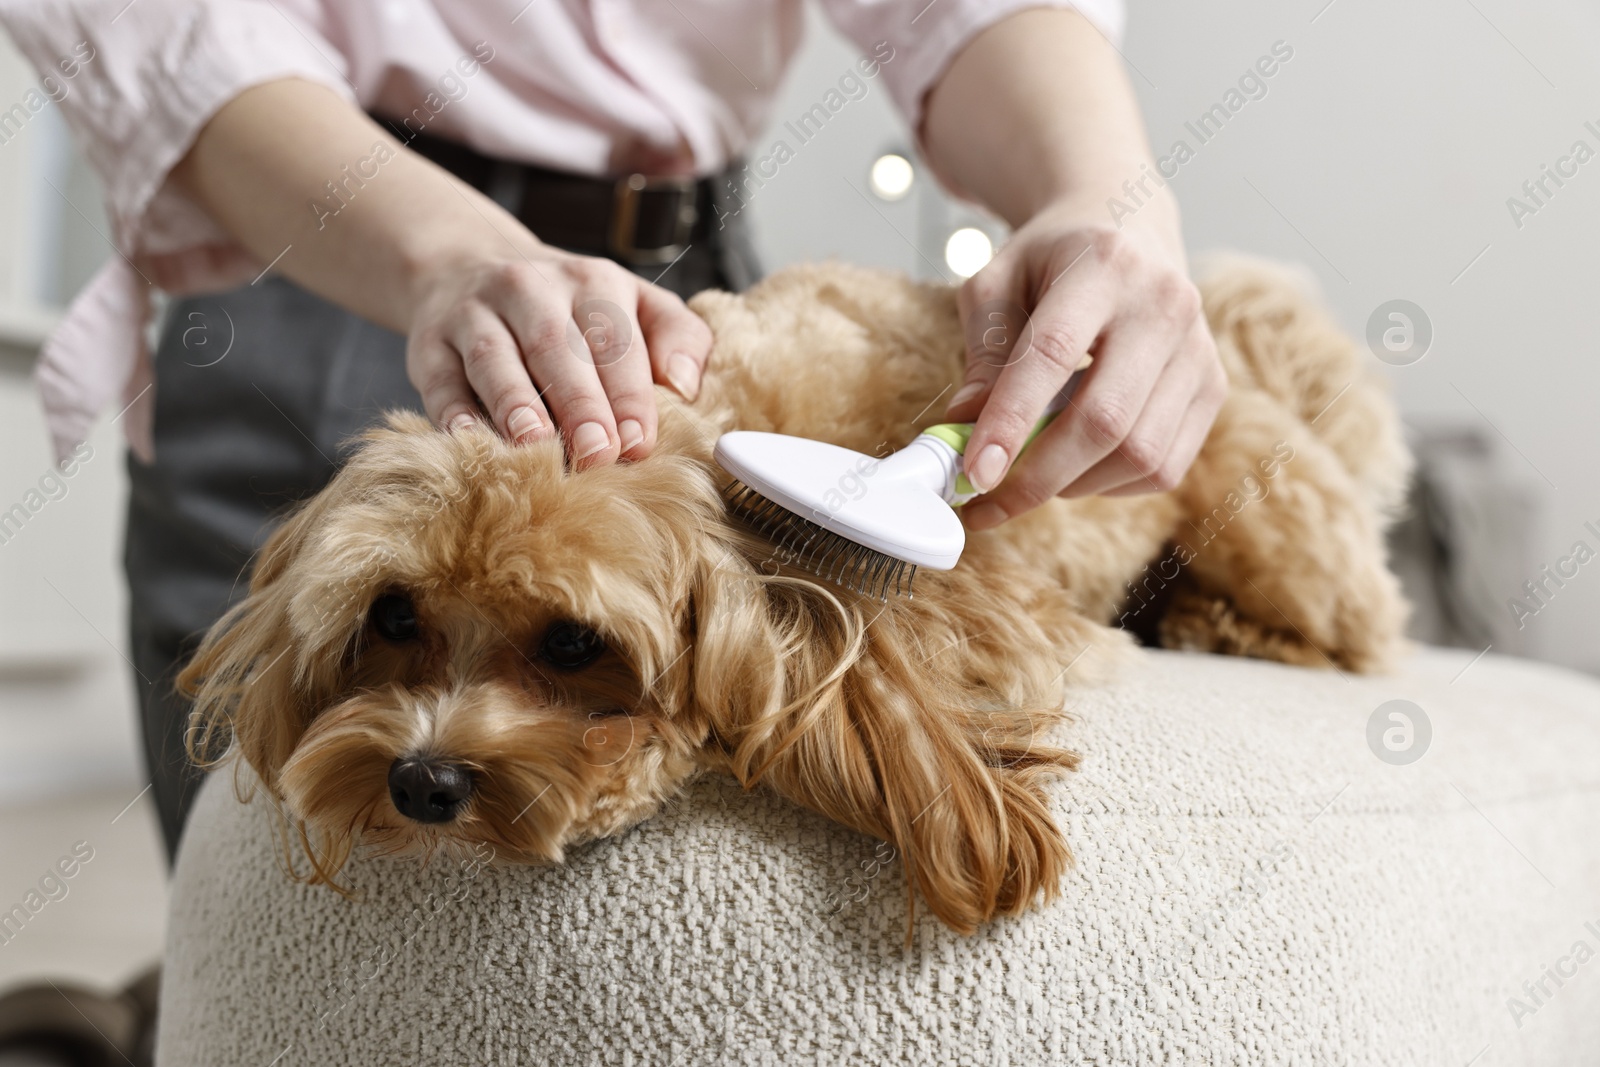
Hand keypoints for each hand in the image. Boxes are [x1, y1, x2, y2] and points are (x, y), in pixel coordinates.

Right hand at [405, 243, 712, 467]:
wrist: (469, 267)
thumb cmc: (572, 309)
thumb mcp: (634, 304)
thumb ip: (677, 337)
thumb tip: (686, 385)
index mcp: (593, 282)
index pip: (614, 339)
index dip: (628, 394)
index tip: (639, 442)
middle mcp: (531, 289)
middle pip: (556, 347)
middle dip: (580, 403)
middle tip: (597, 453)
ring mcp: (474, 312)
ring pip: (495, 358)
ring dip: (516, 404)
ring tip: (535, 445)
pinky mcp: (429, 342)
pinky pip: (440, 378)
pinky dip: (453, 411)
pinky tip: (471, 440)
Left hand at [944, 202, 1224, 529]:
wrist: (1126, 225)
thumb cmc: (1050, 260)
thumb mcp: (997, 283)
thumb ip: (982, 353)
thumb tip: (964, 428)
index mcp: (1105, 265)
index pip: (1055, 354)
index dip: (1011, 421)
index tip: (974, 473)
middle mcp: (1164, 304)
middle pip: (1105, 419)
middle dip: (1038, 478)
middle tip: (987, 502)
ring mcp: (1198, 349)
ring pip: (1139, 454)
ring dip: (1072, 485)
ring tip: (1031, 473)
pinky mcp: (1212, 387)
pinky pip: (1164, 467)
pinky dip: (1111, 485)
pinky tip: (1078, 464)